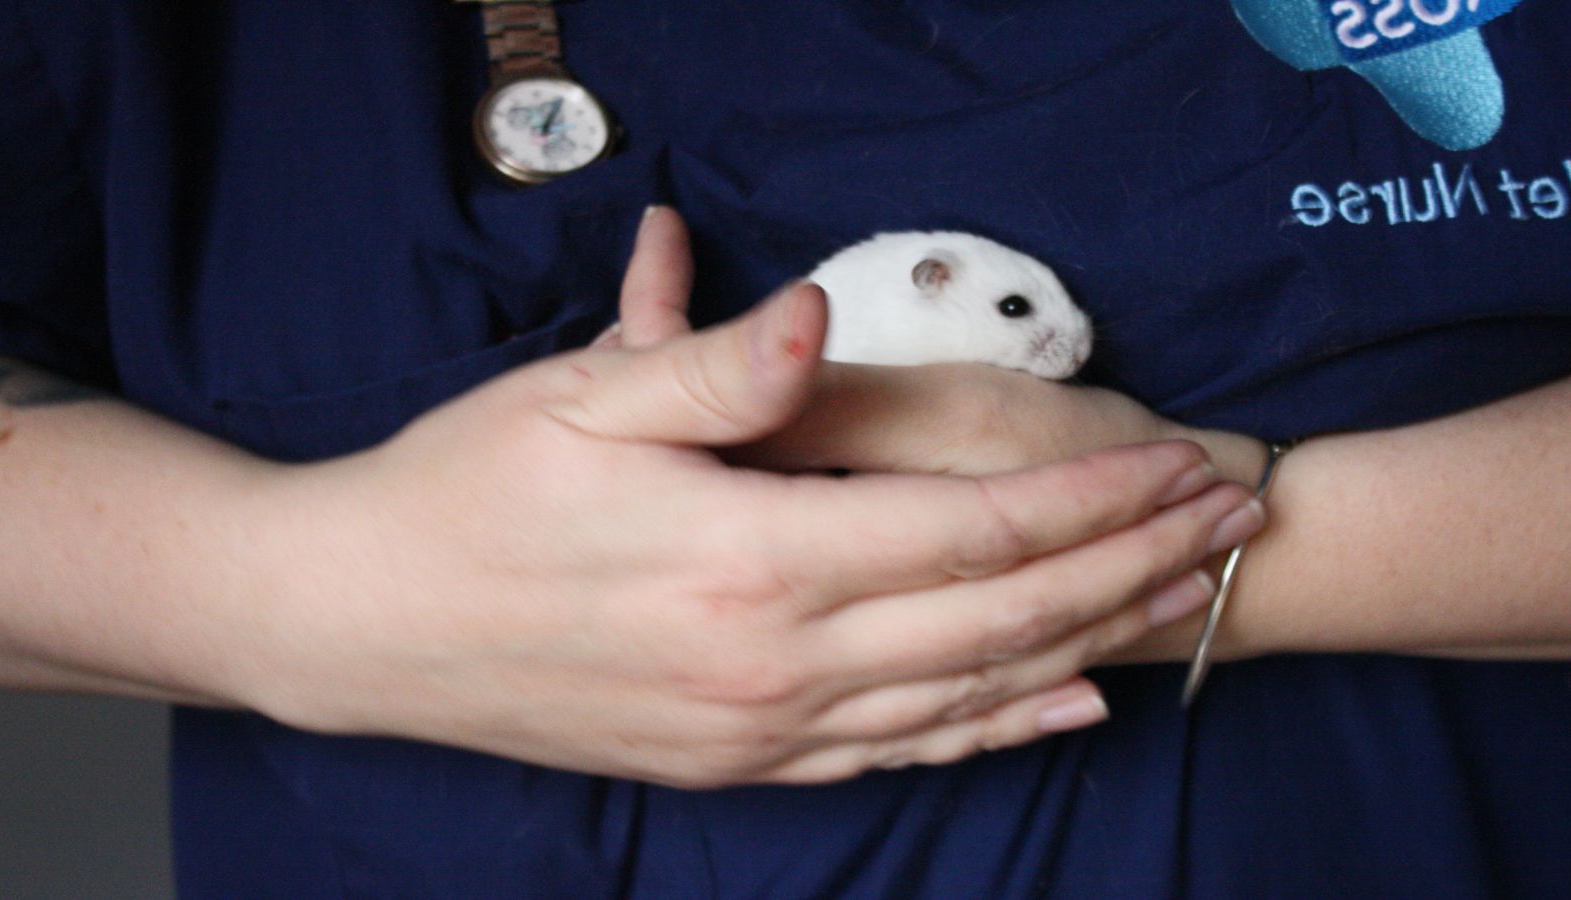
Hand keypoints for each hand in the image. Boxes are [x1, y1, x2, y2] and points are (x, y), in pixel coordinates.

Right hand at [232, 209, 1260, 788]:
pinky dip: (995, 725)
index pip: (969, 532)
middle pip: (999, 619)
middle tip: (1227, 523)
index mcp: (747, 564)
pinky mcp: (731, 762)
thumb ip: (711, 367)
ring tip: (1183, 600)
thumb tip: (811, 318)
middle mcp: (772, 665)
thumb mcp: (573, 401)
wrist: (357, 626)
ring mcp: (755, 729)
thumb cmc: (461, 495)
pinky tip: (1062, 704)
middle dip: (1128, 565)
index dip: (1090, 499)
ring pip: (968, 693)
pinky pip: (897, 749)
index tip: (1179, 466)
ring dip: (1088, 640)